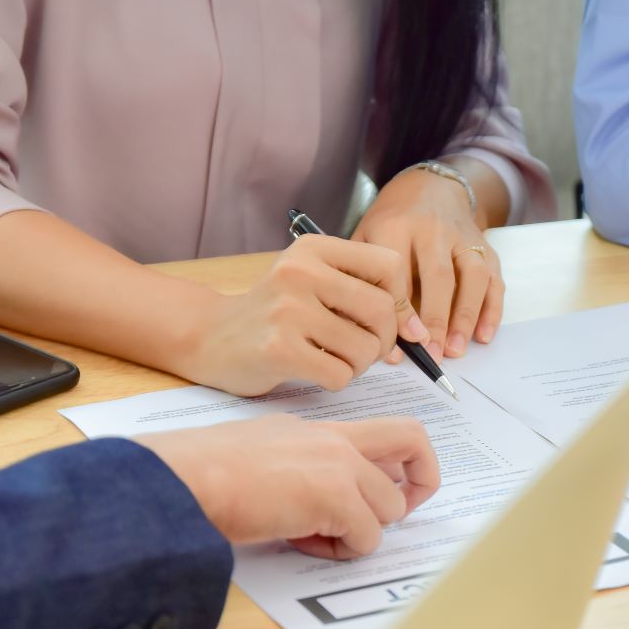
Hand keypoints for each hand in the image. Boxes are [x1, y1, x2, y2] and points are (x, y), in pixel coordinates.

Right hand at [136, 415, 440, 559]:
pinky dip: (341, 552)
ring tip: (311, 536)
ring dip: (360, 533)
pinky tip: (300, 542)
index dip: (392, 462)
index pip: (378, 431)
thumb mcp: (255, 457)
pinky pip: (368, 538)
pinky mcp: (334, 497)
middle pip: (412, 440)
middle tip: (391, 513)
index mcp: (312, 428)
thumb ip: (293, 470)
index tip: (377, 491)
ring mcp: (337, 464)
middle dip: (422, 479)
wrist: (180, 479)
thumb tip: (308, 508)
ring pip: (391, 506)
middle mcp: (332, 438)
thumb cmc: (197, 474)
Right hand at [186, 236, 429, 396]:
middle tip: (365, 350)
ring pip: (365, 348)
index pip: (389, 265)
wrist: (210, 337)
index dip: (401, 300)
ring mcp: (288, 310)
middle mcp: (300, 272)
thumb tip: (418, 330)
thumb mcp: (313, 284)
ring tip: (335, 359)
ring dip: (360, 364)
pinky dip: (337, 380)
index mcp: (314, 249)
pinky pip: (340, 373)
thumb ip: (362, 294)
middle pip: (382, 310)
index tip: (393, 322)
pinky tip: (315, 371)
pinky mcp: (279, 349)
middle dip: (384, 340)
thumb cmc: (273, 315)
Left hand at [353, 166, 504, 358]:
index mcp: (395, 227)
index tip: (398, 345)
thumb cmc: (390, 224)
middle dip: (435, 319)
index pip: (398, 272)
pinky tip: (483, 336)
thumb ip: (364, 278)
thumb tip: (365, 332)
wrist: (427, 188)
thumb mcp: (365, 239)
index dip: (400, 312)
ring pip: (472, 276)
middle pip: (438, 276)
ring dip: (466, 316)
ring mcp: (463, 236)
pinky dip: (492, 309)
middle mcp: (433, 229)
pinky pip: (494, 278)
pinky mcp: (484, 246)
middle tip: (430, 355)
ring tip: (456, 350)